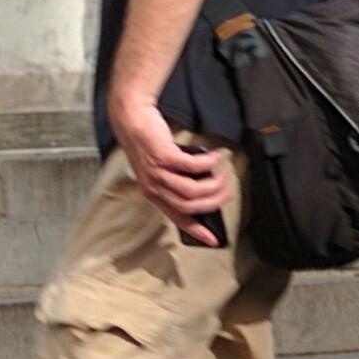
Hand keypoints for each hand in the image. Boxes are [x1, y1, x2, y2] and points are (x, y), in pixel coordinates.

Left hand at [107, 89, 232, 244]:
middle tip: (226, 194)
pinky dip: (208, 163)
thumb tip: (203, 187)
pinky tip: (215, 158)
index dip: (197, 230)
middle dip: (212, 203)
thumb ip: (177, 180)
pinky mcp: (164, 156)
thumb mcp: (160, 167)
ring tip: (222, 175)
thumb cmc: (148, 141)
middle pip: (188, 206)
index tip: (213, 239)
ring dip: (212, 184)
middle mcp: (153, 187)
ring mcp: (158, 172)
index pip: (177, 218)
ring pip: (191, 190)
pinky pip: (192, 166)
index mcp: (153, 193)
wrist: (132, 119)